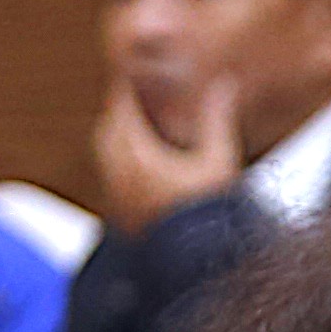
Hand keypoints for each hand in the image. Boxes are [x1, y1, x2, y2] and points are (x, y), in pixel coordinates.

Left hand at [92, 65, 242, 227]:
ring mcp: (116, 193)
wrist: (193, 262)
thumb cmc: (206, 212)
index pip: (122, 106)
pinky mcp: (120, 211)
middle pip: (109, 127)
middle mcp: (118, 171)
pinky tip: (140, 162)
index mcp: (135, 153)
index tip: (136, 69)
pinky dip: (120, 158)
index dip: (128, 86)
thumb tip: (223, 85)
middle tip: (137, 96)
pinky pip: (111, 173)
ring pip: (106, 152)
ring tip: (139, 127)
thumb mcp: (217, 162)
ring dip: (118, 135)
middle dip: (121, 110)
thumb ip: (216, 120)